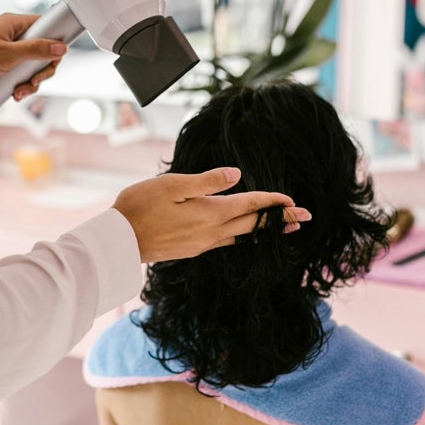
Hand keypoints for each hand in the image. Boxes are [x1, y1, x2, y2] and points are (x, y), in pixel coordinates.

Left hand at [0, 13, 67, 100]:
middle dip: (41, 70)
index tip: (56, 57)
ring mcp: (12, 51)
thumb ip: (36, 50)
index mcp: (15, 24)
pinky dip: (22, 85)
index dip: (54, 42)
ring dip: (31, 82)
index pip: (46, 27)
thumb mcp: (9, 54)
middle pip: (44, 51)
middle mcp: (15, 35)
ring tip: (20, 91)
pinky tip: (15, 92)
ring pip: (34, 66)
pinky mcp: (8, 65)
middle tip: (35, 80)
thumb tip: (61, 47)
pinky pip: (23, 74)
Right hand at [112, 167, 311, 262]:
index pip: (251, 205)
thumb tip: (238, 175)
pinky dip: (245, 236)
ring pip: (244, 235)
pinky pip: (228, 242)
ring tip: (285, 229)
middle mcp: (212, 231)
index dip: (274, 202)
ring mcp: (203, 243)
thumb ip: (207, 180)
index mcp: (210, 213)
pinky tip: (245, 235)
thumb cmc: (140, 206)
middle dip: (282, 220)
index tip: (295, 201)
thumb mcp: (172, 185)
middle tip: (306, 217)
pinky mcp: (193, 249)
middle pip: (254, 224)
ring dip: (267, 231)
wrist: (118, 241)